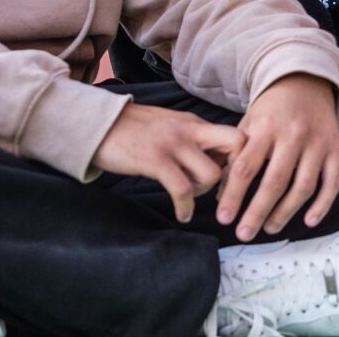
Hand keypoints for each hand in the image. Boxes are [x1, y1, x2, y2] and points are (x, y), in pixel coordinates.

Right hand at [91, 103, 244, 223]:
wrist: (97, 123)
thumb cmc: (132, 130)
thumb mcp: (170, 127)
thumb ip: (192, 139)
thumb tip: (213, 161)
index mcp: (195, 123)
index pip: (237, 136)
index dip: (240, 160)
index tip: (229, 179)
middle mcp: (191, 130)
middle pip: (236, 144)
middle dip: (236, 173)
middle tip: (222, 192)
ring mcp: (174, 144)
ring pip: (212, 173)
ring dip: (205, 193)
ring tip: (191, 200)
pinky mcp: (156, 160)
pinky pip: (183, 188)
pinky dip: (186, 207)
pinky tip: (182, 214)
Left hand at [215, 74, 338, 240]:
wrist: (305, 82)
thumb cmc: (272, 109)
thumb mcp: (248, 124)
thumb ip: (235, 157)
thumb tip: (221, 195)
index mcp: (266, 127)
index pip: (246, 166)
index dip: (234, 195)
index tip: (224, 218)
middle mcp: (293, 134)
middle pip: (275, 181)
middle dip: (257, 211)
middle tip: (244, 233)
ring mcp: (317, 142)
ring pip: (303, 185)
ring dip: (286, 212)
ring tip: (270, 228)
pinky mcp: (336, 149)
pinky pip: (332, 182)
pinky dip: (322, 204)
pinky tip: (308, 220)